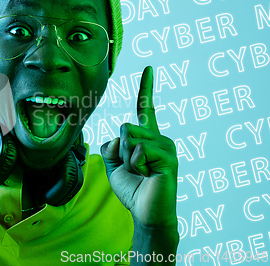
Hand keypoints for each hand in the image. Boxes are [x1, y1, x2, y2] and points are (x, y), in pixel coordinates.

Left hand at [100, 66, 177, 226]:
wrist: (146, 212)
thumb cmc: (132, 189)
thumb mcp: (114, 165)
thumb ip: (111, 147)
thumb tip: (118, 137)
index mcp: (147, 138)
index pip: (145, 108)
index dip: (146, 88)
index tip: (148, 68)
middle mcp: (160, 138)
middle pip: (126, 127)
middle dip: (121, 151)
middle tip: (135, 170)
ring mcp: (166, 147)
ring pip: (130, 137)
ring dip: (128, 159)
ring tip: (142, 174)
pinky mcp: (169, 157)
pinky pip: (139, 150)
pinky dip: (136, 165)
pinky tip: (148, 176)